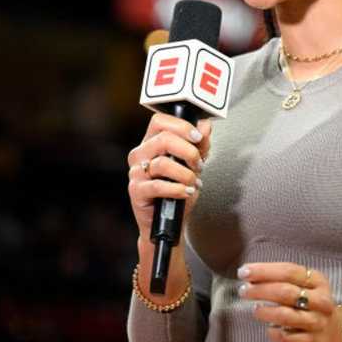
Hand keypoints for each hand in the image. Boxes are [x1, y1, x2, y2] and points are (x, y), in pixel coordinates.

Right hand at [126, 112, 211, 237]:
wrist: (170, 220)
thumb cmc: (178, 189)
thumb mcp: (194, 164)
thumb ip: (200, 144)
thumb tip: (205, 125)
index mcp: (151, 142)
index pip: (160, 121)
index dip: (181, 126)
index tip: (198, 137)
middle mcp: (140, 154)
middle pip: (163, 139)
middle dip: (189, 151)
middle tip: (199, 164)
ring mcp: (136, 172)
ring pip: (162, 164)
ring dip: (185, 174)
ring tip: (193, 182)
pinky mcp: (136, 191)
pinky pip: (158, 186)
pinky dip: (177, 189)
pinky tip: (186, 192)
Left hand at [236, 262, 341, 341]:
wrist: (336, 332)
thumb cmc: (312, 304)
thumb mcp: (304, 285)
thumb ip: (281, 278)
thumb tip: (250, 275)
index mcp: (317, 280)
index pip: (288, 271)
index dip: (264, 271)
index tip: (244, 272)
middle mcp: (320, 300)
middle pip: (285, 292)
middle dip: (260, 290)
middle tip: (244, 291)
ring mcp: (317, 321)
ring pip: (285, 315)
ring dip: (265, 312)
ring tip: (255, 309)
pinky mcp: (312, 341)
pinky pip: (286, 337)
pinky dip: (273, 332)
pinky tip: (270, 328)